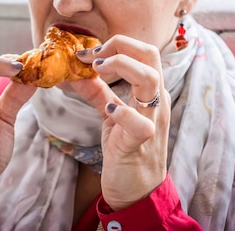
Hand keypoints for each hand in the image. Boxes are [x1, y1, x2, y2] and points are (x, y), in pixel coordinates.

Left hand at [75, 35, 170, 210]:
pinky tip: (108, 111)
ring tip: (97, 70)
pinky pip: (140, 122)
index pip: (144, 51)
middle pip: (150, 55)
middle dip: (119, 46)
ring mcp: (153, 120)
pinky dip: (123, 112)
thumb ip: (99, 92)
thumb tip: (78, 72)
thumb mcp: (112, 114)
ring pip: (150, 79)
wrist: (137, 190)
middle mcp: (156, 100)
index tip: (89, 53)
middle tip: (93, 56)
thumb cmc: (127, 149)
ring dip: (121, 66)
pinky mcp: (142, 142)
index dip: (116, 44)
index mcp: (151, 91)